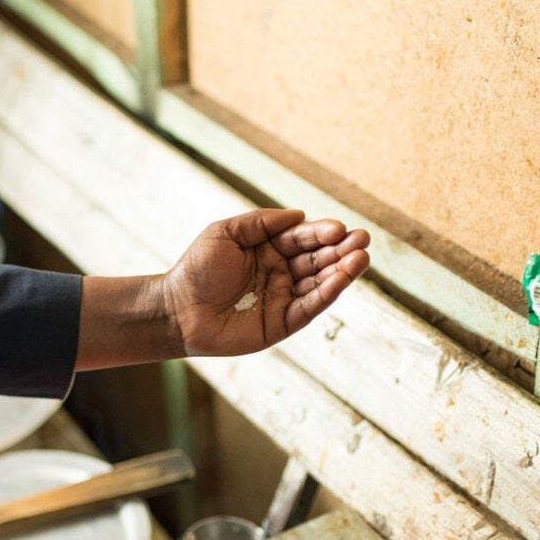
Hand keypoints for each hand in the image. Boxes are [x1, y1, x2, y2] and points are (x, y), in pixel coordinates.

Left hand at [164, 208, 370, 356]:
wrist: (176, 309)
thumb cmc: (196, 269)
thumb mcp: (225, 232)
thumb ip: (262, 222)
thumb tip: (300, 215)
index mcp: (268, 250)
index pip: (303, 238)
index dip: (322, 233)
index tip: (339, 228)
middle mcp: (280, 273)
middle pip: (318, 259)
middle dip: (341, 249)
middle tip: (363, 240)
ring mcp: (283, 299)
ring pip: (320, 283)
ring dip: (342, 271)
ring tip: (362, 257)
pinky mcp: (281, 324)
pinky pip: (309, 308)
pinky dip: (327, 294)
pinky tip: (341, 280)